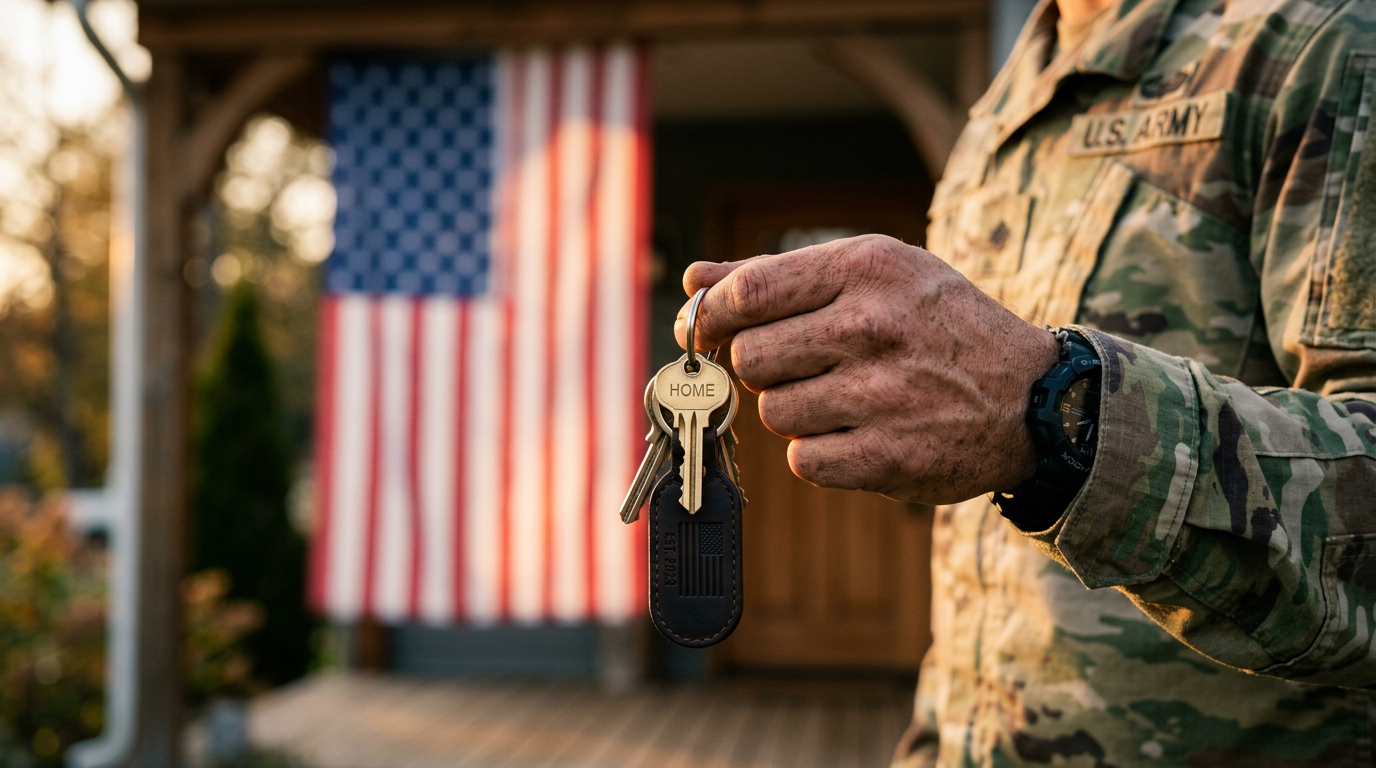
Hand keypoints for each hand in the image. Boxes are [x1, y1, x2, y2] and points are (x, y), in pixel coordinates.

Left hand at [674, 234, 1058, 504]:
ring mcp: (881, 395)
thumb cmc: (938, 326)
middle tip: (809, 365)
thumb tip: (693, 279)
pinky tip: (859, 434)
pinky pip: (803, 461)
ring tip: (847, 398)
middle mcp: (872, 327)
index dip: (712, 315)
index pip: (748, 291)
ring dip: (797, 411)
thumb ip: (778, 275)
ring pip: (773, 412)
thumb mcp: (875, 274)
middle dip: (766, 367)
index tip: (706, 328)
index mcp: (867, 268)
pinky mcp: (887, 456)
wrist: (1032, 398)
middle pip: (751, 358)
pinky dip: (821, 454)